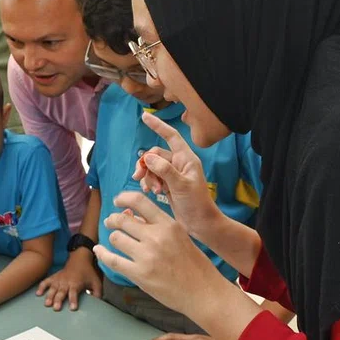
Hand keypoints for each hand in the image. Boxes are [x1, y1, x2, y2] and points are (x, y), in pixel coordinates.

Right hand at [36, 249, 101, 310]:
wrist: (79, 258)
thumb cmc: (88, 272)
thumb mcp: (96, 282)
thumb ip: (97, 294)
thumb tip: (98, 304)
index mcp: (76, 283)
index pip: (74, 293)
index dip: (74, 301)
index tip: (73, 308)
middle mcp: (66, 282)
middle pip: (62, 292)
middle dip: (59, 300)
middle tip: (56, 308)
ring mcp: (59, 279)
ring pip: (53, 288)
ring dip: (49, 296)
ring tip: (47, 304)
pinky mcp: (54, 277)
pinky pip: (46, 282)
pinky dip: (41, 287)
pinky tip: (38, 294)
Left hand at [96, 192, 220, 315]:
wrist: (203, 293)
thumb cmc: (194, 265)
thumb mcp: (179, 237)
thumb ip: (157, 226)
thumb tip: (130, 215)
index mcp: (168, 225)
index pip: (139, 201)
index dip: (123, 198)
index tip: (117, 201)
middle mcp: (156, 237)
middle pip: (122, 220)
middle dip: (113, 220)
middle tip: (111, 222)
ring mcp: (146, 256)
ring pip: (116, 238)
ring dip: (113, 238)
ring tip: (115, 241)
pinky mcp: (139, 275)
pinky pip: (112, 260)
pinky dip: (102, 254)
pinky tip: (99, 251)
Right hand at [133, 112, 221, 239]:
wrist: (200, 223)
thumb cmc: (196, 204)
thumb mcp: (181, 185)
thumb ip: (164, 170)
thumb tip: (148, 157)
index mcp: (186, 159)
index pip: (171, 136)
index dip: (158, 125)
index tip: (144, 116)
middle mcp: (179, 164)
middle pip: (155, 154)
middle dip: (146, 165)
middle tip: (138, 177)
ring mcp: (173, 174)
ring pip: (152, 167)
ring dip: (148, 177)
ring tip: (152, 190)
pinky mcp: (168, 185)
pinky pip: (153, 178)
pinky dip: (149, 183)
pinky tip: (151, 192)